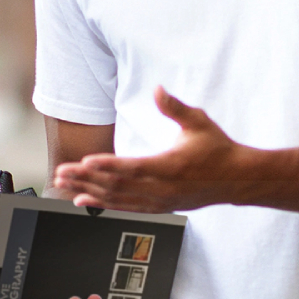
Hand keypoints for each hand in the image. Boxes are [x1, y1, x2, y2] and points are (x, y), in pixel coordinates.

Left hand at [53, 86, 254, 212]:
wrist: (237, 180)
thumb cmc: (218, 149)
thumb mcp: (199, 122)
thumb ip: (176, 107)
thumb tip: (158, 90)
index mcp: (170, 167)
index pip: (133, 167)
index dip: (108, 165)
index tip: (86, 161)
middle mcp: (162, 189)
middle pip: (117, 185)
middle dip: (86, 178)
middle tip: (61, 172)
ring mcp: (159, 201)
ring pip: (117, 198)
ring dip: (88, 191)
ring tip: (64, 184)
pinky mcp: (158, 208)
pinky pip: (124, 207)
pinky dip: (101, 204)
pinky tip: (82, 200)